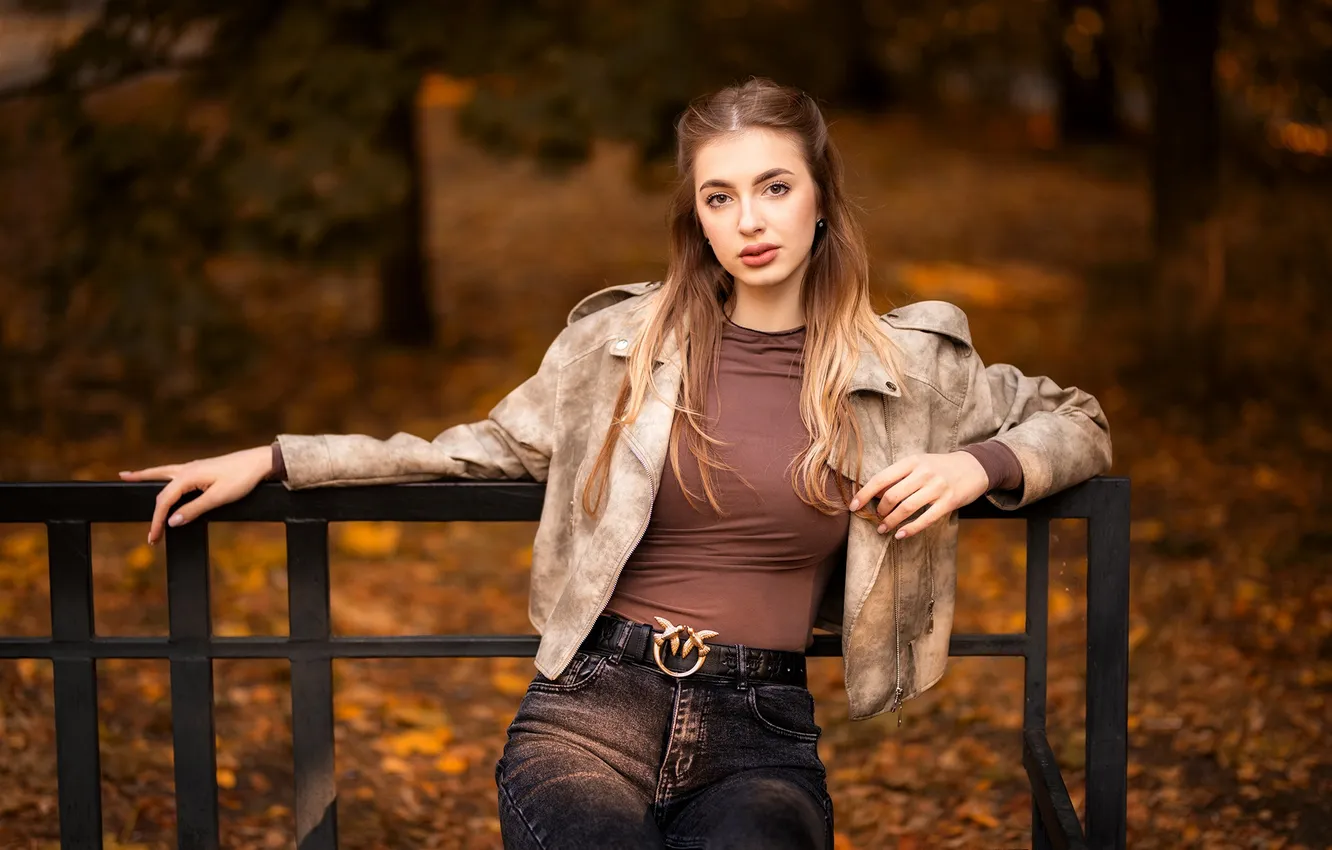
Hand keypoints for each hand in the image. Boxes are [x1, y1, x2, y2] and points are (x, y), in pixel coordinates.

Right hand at [118, 445, 273, 544]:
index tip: (153, 538)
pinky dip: (160, 474)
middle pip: (160, 491)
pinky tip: (159, 475)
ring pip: (162, 473)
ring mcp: (193, 467)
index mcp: (188, 476)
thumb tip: (172, 521)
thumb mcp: (219, 498)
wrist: (260, 462)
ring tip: (126, 476)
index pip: (164, 501)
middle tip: (149, 535)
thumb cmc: (242, 478)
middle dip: (154, 513)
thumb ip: (194, 509)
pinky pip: (173, 472)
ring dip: (144, 476)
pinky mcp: (200, 468)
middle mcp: (186, 469)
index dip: (157, 521)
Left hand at [847, 452, 988, 539]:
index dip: (864, 494)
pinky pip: (926, 519)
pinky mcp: (949, 502)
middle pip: (892, 495)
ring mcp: (937, 487)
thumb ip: (899, 476)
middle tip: (876, 519)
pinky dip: (910, 529)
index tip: (853, 506)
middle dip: (880, 511)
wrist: (975, 466)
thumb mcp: (919, 464)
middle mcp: (923, 473)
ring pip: (906, 508)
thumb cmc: (940, 467)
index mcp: (912, 462)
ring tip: (883, 529)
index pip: (881, 478)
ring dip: (891, 522)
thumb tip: (874, 494)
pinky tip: (901, 535)